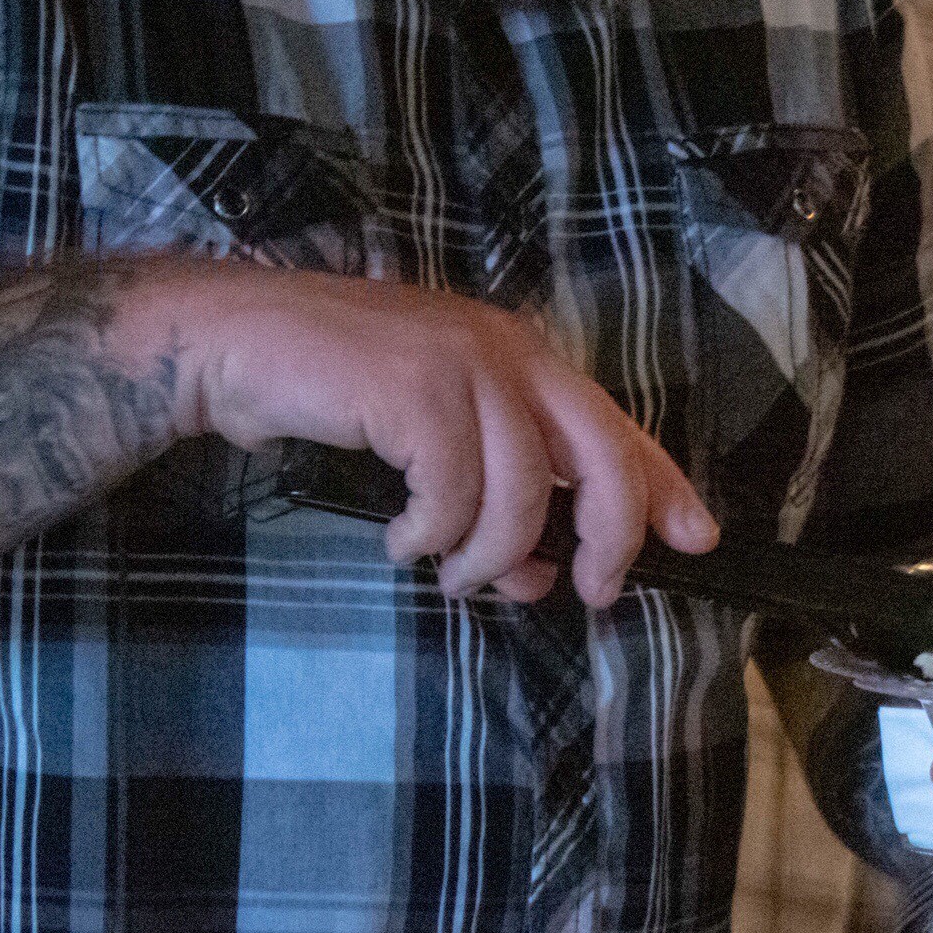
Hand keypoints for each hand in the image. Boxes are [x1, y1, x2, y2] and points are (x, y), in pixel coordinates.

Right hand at [149, 264, 713, 605]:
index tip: (698, 539)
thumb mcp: (439, 433)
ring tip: (451, 573)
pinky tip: (403, 540)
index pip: (619, 427)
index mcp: (525, 357)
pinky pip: (455, 495)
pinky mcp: (416, 391)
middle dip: (608, 540)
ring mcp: (465, 365)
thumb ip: (500, 489)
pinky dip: (431, 536)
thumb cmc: (336, 391)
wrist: (234, 340)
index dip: (666, 487)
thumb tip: (544, 572)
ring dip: (491, 556)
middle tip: (583, 592)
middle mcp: (509, 352)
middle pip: (604, 461)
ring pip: (526, 495)